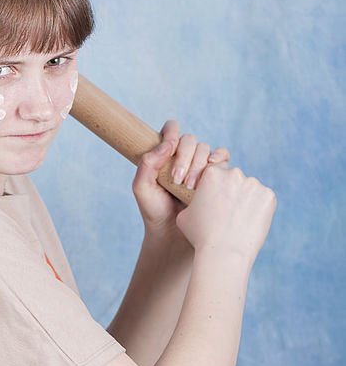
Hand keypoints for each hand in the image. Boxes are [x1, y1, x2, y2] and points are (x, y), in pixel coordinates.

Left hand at [133, 119, 230, 238]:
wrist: (174, 235)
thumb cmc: (155, 211)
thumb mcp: (142, 188)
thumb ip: (146, 164)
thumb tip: (168, 144)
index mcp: (164, 155)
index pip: (171, 130)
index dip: (171, 133)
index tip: (169, 148)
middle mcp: (183, 157)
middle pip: (190, 140)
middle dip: (185, 156)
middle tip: (177, 179)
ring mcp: (200, 165)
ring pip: (205, 149)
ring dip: (199, 165)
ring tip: (190, 187)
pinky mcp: (215, 175)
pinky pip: (222, 157)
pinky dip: (219, 159)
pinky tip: (211, 170)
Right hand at [175, 163, 276, 261]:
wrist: (224, 253)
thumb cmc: (200, 236)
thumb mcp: (184, 215)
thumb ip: (192, 200)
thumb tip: (199, 199)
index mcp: (212, 173)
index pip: (216, 173)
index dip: (215, 188)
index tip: (215, 201)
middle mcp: (234, 173)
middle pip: (234, 179)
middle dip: (232, 193)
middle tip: (227, 214)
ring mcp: (254, 184)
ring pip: (250, 189)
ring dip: (246, 200)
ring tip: (238, 221)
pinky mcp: (269, 196)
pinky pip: (263, 199)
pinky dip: (259, 209)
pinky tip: (249, 223)